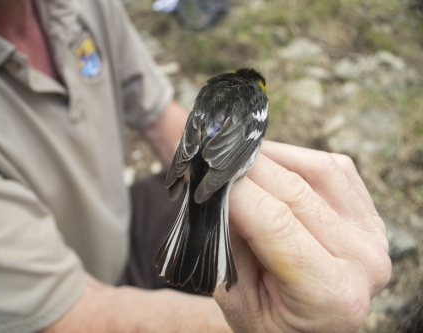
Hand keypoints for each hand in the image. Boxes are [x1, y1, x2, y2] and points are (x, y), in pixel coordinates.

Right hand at [214, 141, 390, 332]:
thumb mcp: (236, 297)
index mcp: (332, 295)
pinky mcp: (370, 213)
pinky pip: (333, 166)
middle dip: (245, 169)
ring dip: (270, 158)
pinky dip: (296, 157)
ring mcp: (373, 234)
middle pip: (294, 190)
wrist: (306, 329)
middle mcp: (364, 261)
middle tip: (212, 161)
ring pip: (315, 169)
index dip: (235, 191)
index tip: (203, 177)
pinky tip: (270, 164)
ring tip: (237, 162)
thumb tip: (219, 186)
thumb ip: (230, 244)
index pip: (275, 222)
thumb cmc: (268, 319)